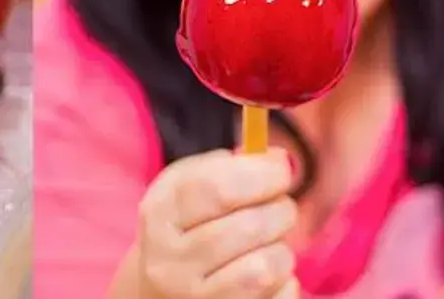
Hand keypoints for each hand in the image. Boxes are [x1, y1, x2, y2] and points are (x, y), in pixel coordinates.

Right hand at [136, 148, 298, 298]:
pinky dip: (285, 282)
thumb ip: (225, 167)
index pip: (214, 188)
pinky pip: (280, 297)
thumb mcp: (186, 188)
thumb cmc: (185, 227)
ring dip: (281, 250)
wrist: (162, 291)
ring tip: (269, 244)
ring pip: (266, 267)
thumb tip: (278, 159)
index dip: (259, 174)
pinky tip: (266, 275)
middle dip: (280, 210)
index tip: (282, 168)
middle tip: (280, 207)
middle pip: (248, 226)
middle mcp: (169, 261)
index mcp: (158, 214)